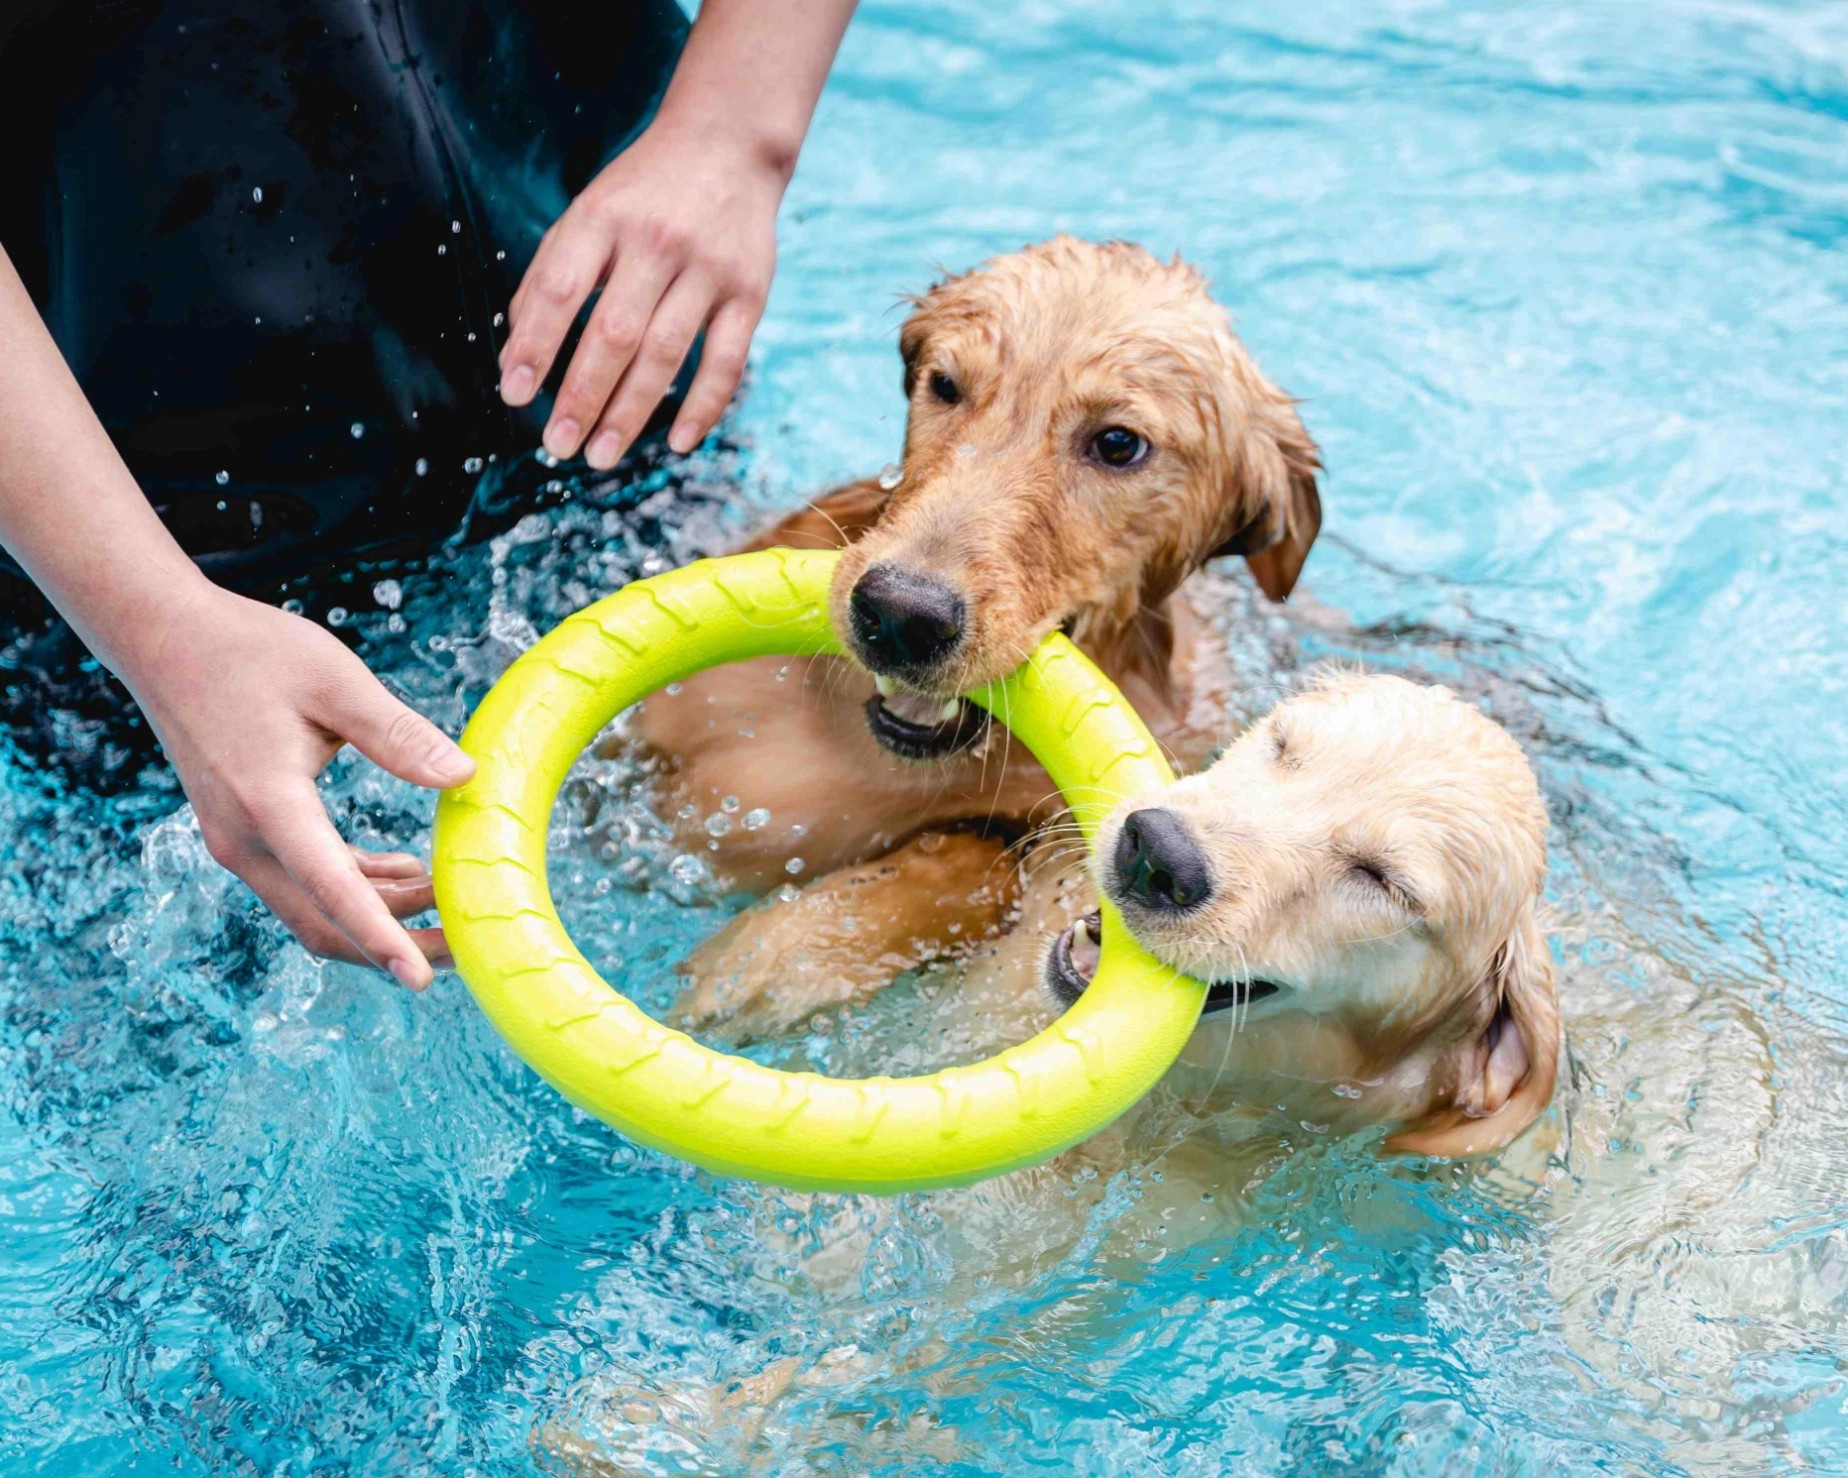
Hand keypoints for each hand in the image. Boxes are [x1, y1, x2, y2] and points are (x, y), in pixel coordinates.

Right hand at [118, 583, 475, 987]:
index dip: (384, 939)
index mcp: (268, 804)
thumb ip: (398, 734)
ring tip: (450, 905)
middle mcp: (245, 840)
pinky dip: (356, 888)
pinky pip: (304, 882)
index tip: (423, 979)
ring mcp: (239, 842)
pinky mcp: (244, 832)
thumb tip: (465, 777)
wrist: (164, 638)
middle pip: (325, 923)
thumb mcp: (335, 680)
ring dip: (381, 918)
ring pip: (315, 910)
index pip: (333, 891)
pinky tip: (405, 869)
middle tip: (467, 948)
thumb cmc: (249, 651)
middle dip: (397, 946)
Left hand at [500, 116, 785, 468]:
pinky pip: (726, 360)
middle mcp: (655, 242)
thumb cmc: (643, 192)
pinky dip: (703, 406)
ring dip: (630, 412)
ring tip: (600, 455)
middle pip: (613, 333)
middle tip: (559, 445)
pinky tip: (678, 443)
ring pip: (664, 353)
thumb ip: (550, 276)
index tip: (513, 395)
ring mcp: (707, 269)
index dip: (533, 346)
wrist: (729, 145)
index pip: (561, 290)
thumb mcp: (587, 213)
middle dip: (581, 396)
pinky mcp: (750, 292)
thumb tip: (515, 353)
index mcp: (602, 218)